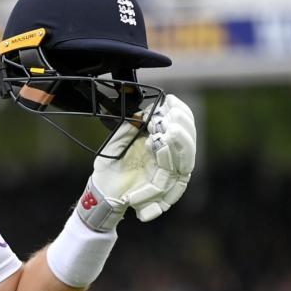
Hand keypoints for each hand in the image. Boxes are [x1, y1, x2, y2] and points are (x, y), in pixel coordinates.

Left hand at [77, 94, 196, 230]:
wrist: (101, 189)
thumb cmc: (110, 167)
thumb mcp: (119, 141)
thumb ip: (132, 126)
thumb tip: (146, 111)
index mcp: (161, 145)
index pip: (180, 127)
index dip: (180, 112)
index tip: (170, 100)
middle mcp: (169, 159)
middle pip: (189, 142)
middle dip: (184, 125)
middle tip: (173, 113)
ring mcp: (168, 174)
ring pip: (186, 157)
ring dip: (181, 140)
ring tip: (171, 128)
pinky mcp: (162, 187)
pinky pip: (172, 173)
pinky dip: (169, 158)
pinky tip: (162, 144)